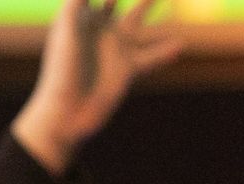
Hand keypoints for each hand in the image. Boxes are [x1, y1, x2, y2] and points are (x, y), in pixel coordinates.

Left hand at [14, 0, 181, 173]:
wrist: (68, 113)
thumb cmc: (62, 72)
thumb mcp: (67, 32)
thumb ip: (75, 3)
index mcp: (78, 20)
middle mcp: (97, 31)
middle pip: (111, 2)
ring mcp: (113, 49)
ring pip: (135, 21)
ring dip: (146, 6)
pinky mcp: (128, 68)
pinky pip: (153, 56)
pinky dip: (166, 51)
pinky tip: (180, 44)